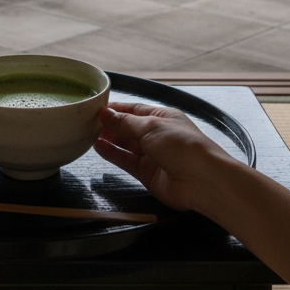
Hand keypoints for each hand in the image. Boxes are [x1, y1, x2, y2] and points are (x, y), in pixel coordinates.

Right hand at [94, 102, 233, 211]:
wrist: (202, 181)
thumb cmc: (184, 147)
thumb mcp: (151, 127)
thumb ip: (125, 122)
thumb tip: (105, 113)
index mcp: (163, 117)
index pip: (134, 109)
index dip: (116, 109)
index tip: (96, 108)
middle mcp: (157, 135)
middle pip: (128, 128)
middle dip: (110, 125)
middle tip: (87, 122)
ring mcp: (152, 155)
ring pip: (125, 145)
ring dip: (108, 139)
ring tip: (87, 134)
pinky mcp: (147, 174)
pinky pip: (126, 161)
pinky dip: (112, 154)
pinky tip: (98, 148)